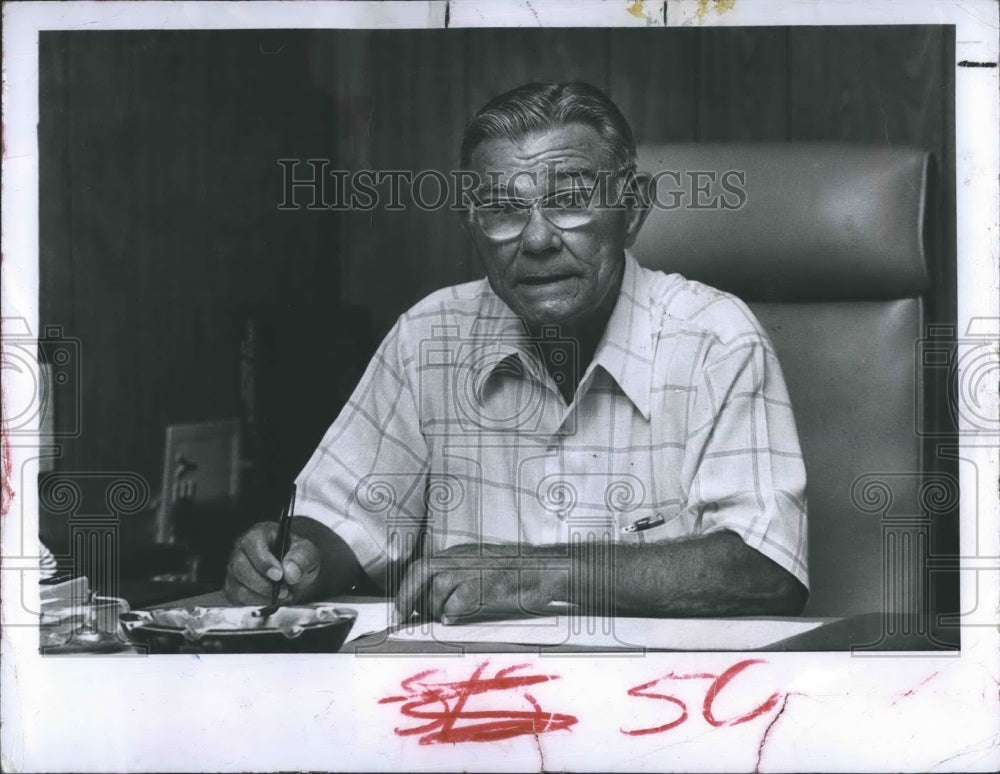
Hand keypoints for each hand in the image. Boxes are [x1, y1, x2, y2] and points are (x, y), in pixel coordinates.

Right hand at [224, 521, 320, 604]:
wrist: (295, 573)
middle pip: (241, 566)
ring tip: (283, 594)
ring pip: (238, 586)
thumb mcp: (308, 552)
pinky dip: (258, 602)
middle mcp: (242, 549)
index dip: (264, 561)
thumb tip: (290, 573)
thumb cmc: (298, 557)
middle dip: (263, 584)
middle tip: (284, 590)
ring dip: (263, 596)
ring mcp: (235, 569)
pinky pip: (239, 599)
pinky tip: (272, 598)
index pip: (253, 543)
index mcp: (260, 533)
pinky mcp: (234, 587)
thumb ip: (302, 558)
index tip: (279, 575)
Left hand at [394, 543, 562, 621]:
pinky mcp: (491, 583)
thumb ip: (458, 581)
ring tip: (442, 618)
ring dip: (435, 606)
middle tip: (403, 618)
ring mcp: (478, 568)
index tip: (401, 610)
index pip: (422, 566)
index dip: (407, 589)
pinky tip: (454, 619)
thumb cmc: (516, 575)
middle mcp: (464, 558)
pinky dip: (453, 611)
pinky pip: (461, 597)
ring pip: (439, 586)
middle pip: (423, 571)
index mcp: (459, 555)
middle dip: (408, 596)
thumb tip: (435, 605)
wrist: (547, 570)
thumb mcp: (480, 570)